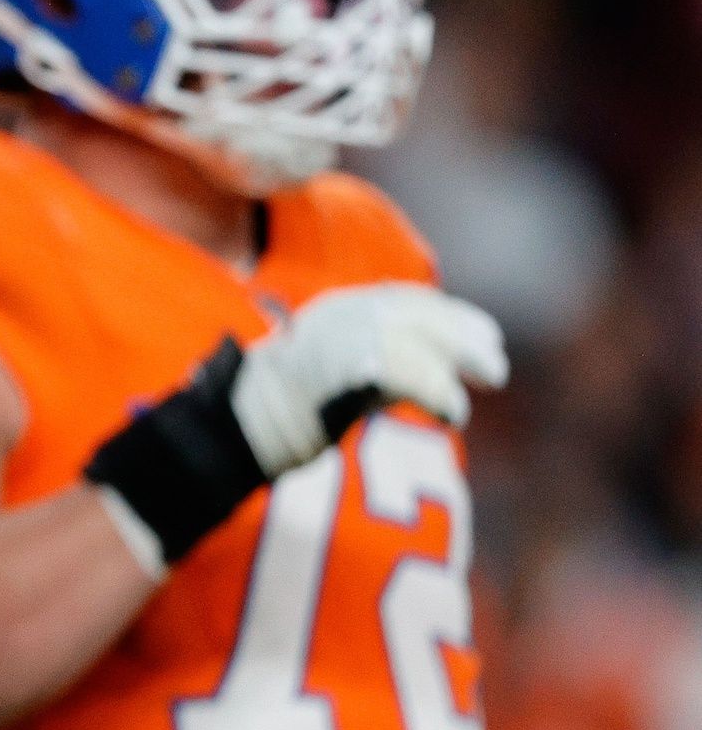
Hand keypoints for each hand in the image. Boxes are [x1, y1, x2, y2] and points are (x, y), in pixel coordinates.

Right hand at [231, 283, 507, 475]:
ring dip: (457, 367)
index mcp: (335, 309)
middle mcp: (345, 313)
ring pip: (423, 344)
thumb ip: (363, 364)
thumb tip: (408, 377)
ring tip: (473, 394)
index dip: (450, 317)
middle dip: (465, 337)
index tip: (483, 333)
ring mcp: (349, 337)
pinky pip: (418, 377)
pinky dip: (442, 396)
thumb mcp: (320, 373)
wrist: (233, 428)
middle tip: (495, 369)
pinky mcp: (357, 367)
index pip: (406, 301)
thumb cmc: (269, 415)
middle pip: (422, 316)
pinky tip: (452, 415)